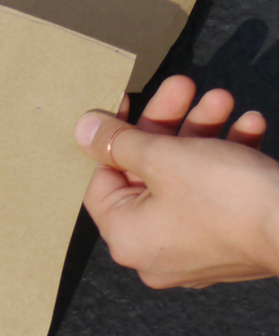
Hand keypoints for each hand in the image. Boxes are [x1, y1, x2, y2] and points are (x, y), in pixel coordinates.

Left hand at [76, 75, 278, 287]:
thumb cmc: (226, 196)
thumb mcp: (161, 156)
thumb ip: (117, 141)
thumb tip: (83, 129)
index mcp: (127, 236)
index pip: (101, 177)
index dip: (112, 134)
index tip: (125, 100)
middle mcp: (157, 250)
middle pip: (149, 170)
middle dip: (171, 121)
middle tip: (184, 86)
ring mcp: (197, 247)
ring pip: (187, 175)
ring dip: (204, 130)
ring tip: (223, 98)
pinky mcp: (233, 239)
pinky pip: (218, 192)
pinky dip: (231, 156)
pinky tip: (252, 124)